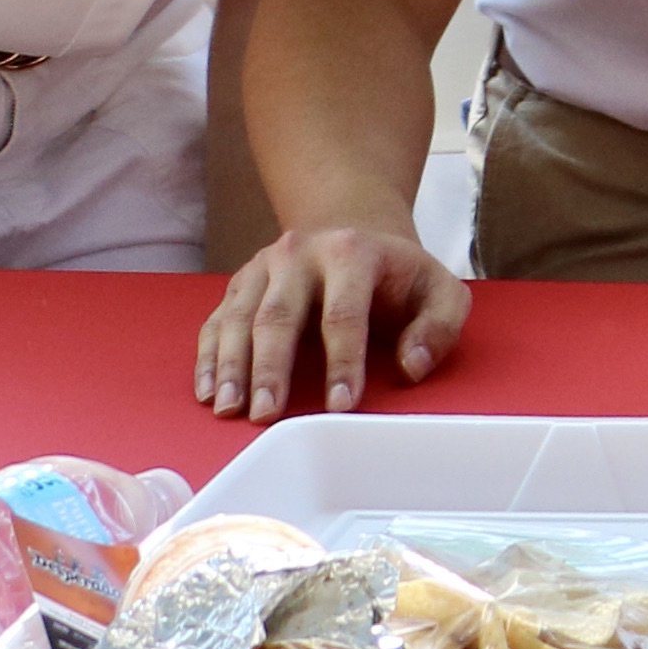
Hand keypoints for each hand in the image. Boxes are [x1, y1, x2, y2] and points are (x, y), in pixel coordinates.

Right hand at [196, 220, 472, 419]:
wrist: (355, 233)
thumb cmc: (399, 277)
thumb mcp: (439, 292)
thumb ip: (439, 326)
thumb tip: (413, 366)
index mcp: (351, 252)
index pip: (344, 313)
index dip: (343, 361)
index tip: (341, 405)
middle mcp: (299, 253)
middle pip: (278, 315)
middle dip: (271, 368)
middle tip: (266, 415)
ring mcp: (263, 267)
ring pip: (239, 318)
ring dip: (231, 367)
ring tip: (229, 409)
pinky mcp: (240, 284)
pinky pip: (217, 321)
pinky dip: (209, 357)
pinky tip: (208, 392)